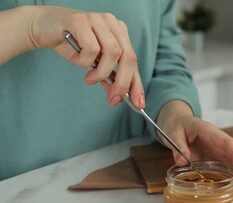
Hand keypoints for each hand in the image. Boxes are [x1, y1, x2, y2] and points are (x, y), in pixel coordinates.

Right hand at [1, 6, 144, 107]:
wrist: (44, 27)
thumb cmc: (72, 45)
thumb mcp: (94, 64)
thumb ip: (108, 76)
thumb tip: (118, 96)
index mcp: (120, 33)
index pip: (133, 61)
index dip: (137, 84)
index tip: (139, 104)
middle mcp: (112, 24)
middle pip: (128, 57)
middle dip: (123, 83)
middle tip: (113, 99)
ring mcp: (98, 20)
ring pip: (113, 52)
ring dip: (101, 72)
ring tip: (88, 78)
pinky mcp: (81, 20)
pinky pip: (91, 48)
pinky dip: (85, 61)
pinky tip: (76, 59)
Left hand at [156, 100, 232, 189]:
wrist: (178, 124)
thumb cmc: (178, 126)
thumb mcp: (174, 134)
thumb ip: (178, 146)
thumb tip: (182, 161)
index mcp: (210, 132)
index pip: (227, 142)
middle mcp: (219, 142)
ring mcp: (220, 151)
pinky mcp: (217, 159)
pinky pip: (230, 168)